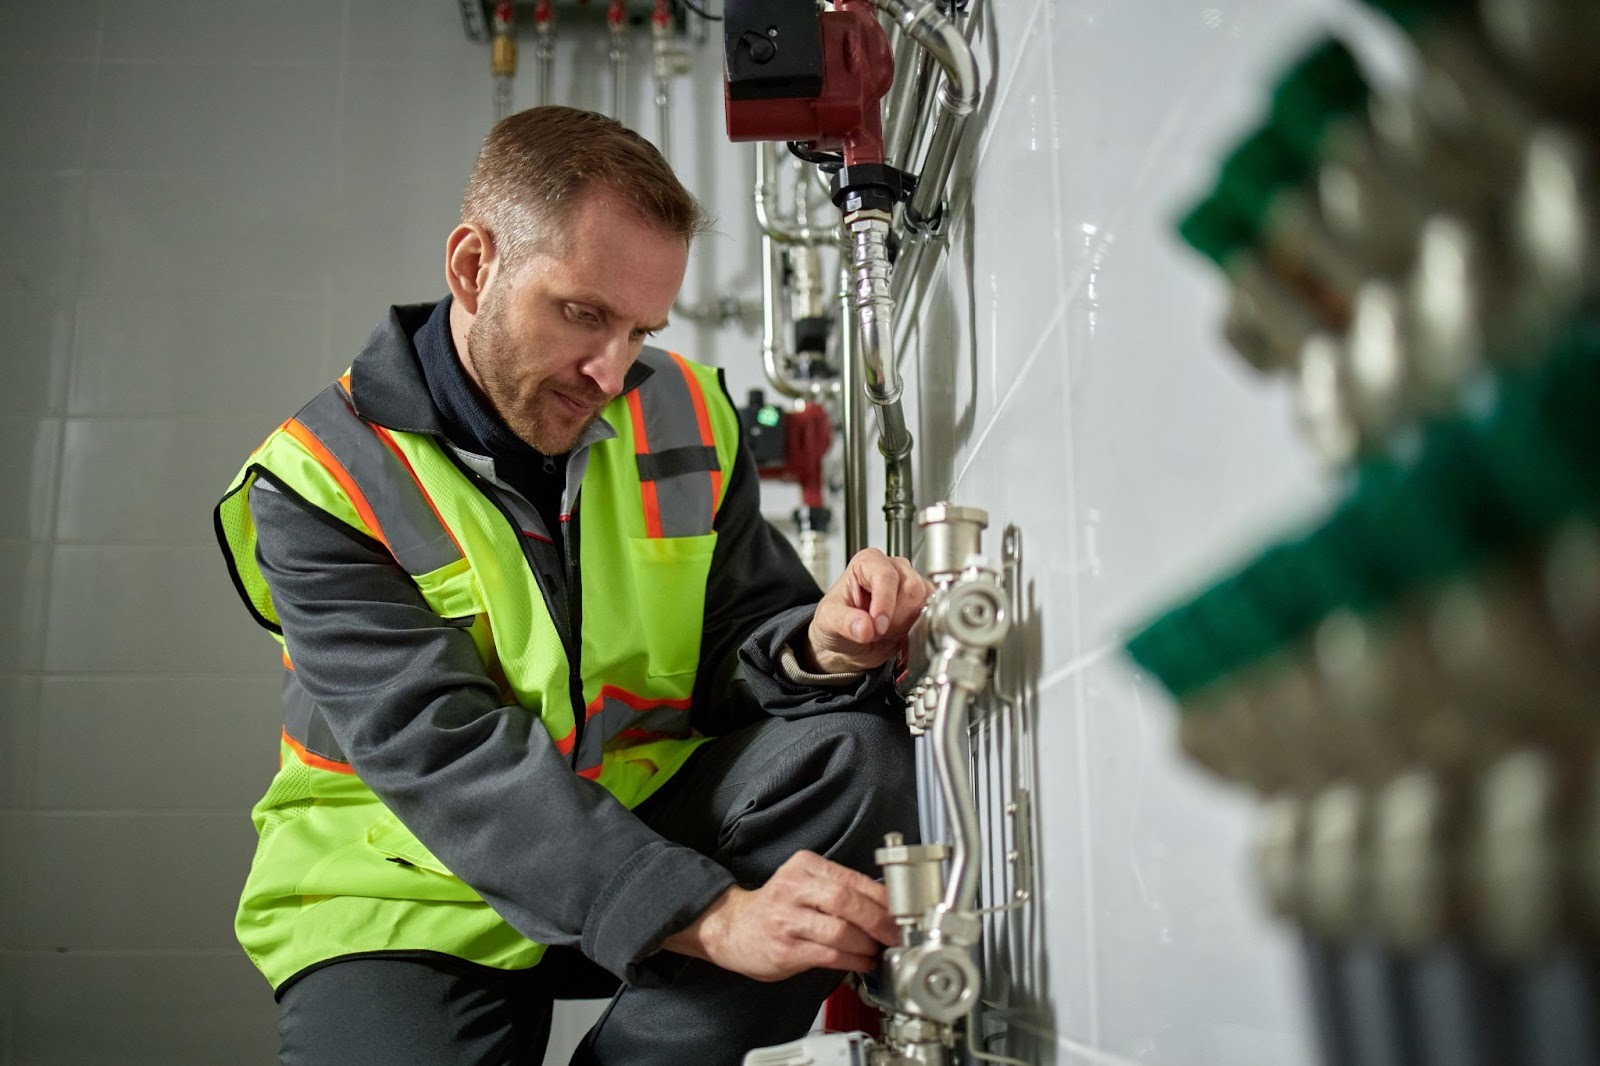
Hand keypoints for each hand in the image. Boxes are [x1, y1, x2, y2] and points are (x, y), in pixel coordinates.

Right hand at [661, 851, 899, 981]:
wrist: (731, 927)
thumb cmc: (775, 907)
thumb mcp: (803, 883)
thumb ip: (838, 888)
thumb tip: (885, 904)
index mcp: (804, 866)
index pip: (852, 879)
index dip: (882, 898)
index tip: (901, 912)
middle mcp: (793, 888)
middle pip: (847, 901)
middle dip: (879, 921)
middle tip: (895, 934)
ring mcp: (787, 920)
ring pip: (840, 931)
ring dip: (867, 944)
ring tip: (878, 950)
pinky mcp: (785, 949)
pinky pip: (828, 955)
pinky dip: (852, 961)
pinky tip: (862, 962)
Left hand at [802, 548, 931, 674]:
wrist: (846, 644)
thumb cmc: (836, 622)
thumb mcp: (828, 621)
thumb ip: (845, 622)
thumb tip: (865, 627)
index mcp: (868, 562)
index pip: (886, 575)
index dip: (885, 602)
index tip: (878, 625)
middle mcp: (893, 569)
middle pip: (912, 587)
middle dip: (896, 615)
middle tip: (877, 630)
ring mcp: (910, 586)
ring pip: (924, 601)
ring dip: (906, 623)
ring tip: (886, 631)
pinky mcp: (921, 606)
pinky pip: (930, 615)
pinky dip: (917, 629)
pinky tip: (898, 635)